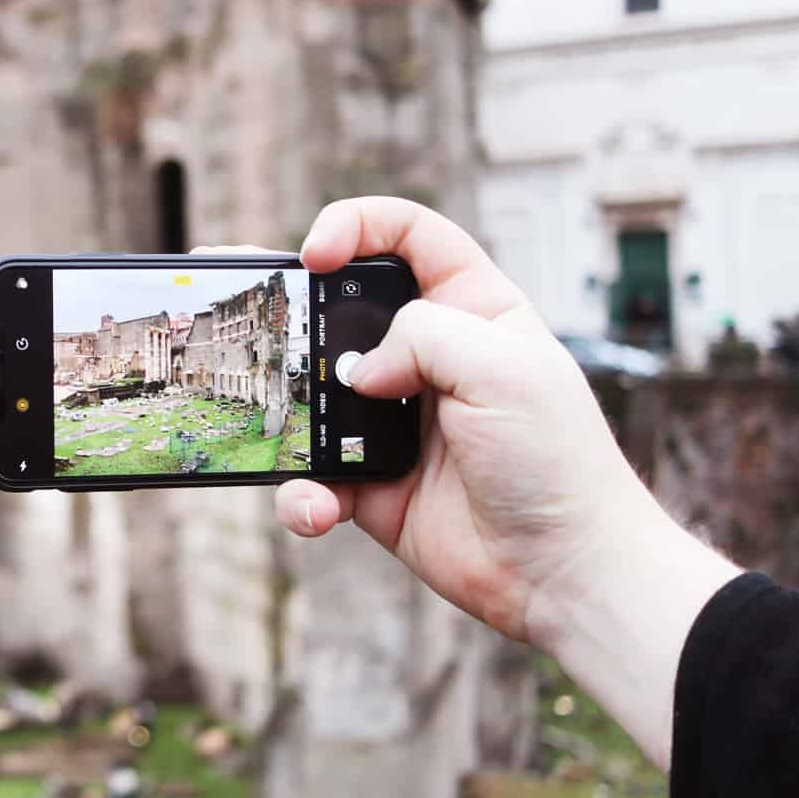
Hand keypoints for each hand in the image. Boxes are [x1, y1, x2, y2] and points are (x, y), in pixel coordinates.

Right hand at [271, 198, 663, 644]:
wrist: (562, 571)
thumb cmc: (556, 461)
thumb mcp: (505, 366)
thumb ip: (422, 335)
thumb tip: (358, 369)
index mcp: (472, 309)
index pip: (407, 235)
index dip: (356, 226)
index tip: (316, 254)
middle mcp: (429, 357)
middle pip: (341, 307)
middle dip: (286, 305)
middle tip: (236, 303)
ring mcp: (394, 419)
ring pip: (313, 394)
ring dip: (285, 410)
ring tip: (268, 419)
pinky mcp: (371, 482)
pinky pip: (313, 476)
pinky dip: (304, 493)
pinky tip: (319, 506)